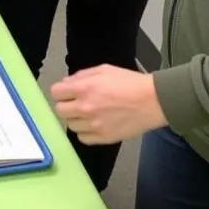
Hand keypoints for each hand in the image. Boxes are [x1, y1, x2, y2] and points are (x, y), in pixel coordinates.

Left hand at [51, 66, 167, 144]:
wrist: (152, 101)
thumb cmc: (130, 83)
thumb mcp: (103, 70)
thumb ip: (81, 76)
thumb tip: (66, 83)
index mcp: (83, 88)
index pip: (56, 92)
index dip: (61, 91)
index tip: (66, 93)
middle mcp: (85, 107)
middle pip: (60, 110)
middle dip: (66, 105)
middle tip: (76, 103)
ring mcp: (94, 125)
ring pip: (71, 125)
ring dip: (76, 119)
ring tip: (88, 114)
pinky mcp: (104, 137)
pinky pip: (83, 139)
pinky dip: (85, 133)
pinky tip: (94, 125)